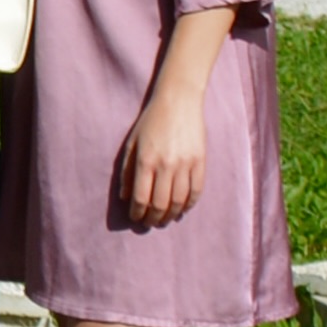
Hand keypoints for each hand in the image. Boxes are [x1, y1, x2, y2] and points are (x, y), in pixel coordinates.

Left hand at [117, 82, 208, 227]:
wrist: (179, 102)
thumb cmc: (150, 123)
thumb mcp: (132, 144)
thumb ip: (127, 172)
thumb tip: (125, 198)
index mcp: (146, 161)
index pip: (141, 198)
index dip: (137, 213)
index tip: (135, 218)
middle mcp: (166, 165)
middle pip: (160, 203)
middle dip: (153, 218)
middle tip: (150, 223)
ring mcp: (186, 164)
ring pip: (179, 201)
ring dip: (171, 215)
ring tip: (164, 220)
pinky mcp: (200, 161)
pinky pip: (196, 190)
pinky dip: (189, 204)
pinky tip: (182, 210)